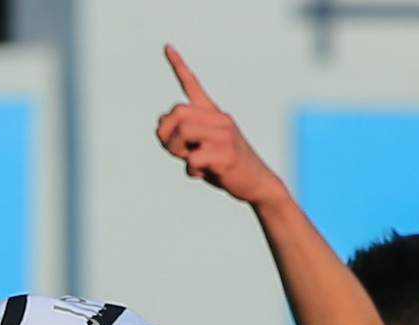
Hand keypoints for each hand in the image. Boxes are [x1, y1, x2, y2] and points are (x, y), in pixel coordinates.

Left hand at [156, 45, 284, 204]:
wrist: (258, 183)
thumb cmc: (227, 167)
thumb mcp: (203, 149)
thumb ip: (184, 137)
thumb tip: (160, 122)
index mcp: (214, 115)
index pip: (193, 86)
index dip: (178, 66)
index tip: (166, 47)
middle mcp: (219, 119)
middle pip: (177, 113)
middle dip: (167, 134)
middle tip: (176, 152)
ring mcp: (224, 135)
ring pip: (183, 132)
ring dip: (177, 151)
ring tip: (189, 162)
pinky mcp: (227, 154)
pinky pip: (194, 158)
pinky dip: (191, 169)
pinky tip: (202, 173)